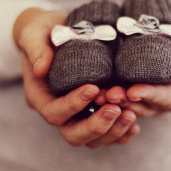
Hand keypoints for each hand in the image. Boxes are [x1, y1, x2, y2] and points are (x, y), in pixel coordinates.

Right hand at [14, 8, 139, 146]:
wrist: (56, 31)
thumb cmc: (43, 31)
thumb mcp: (34, 32)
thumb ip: (36, 48)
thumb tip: (41, 69)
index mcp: (40, 96)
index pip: (54, 112)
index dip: (73, 105)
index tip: (93, 88)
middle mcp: (58, 111)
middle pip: (73, 134)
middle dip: (96, 125)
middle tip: (116, 108)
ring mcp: (77, 116)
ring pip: (93, 139)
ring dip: (113, 131)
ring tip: (131, 115)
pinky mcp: (93, 113)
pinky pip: (107, 134)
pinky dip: (121, 133)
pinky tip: (135, 125)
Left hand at [106, 15, 170, 116]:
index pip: (166, 99)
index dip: (149, 96)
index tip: (133, 90)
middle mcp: (162, 102)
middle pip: (143, 106)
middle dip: (125, 101)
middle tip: (108, 94)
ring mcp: (145, 99)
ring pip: (128, 105)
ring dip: (113, 101)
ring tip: (98, 93)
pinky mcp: (131, 90)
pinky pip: (119, 97)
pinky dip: (107, 95)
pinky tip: (94, 90)